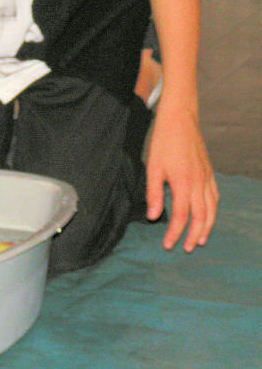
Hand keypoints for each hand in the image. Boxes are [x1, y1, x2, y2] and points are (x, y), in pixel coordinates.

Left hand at [146, 102, 218, 251]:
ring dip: (207, 227)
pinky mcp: (209, 173)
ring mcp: (207, 178)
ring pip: (212, 209)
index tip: (168, 244)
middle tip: (186, 248)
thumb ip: (153, 194)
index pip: (180, 216)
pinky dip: (213, 211)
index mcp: (183, 183)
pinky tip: (208, 216)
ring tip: (199, 239)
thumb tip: (153, 216)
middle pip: (201, 217)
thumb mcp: (153, 168)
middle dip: (193, 235)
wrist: (180, 120)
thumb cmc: (163, 142)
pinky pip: (215, 197)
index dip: (175, 233)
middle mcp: (199, 183)